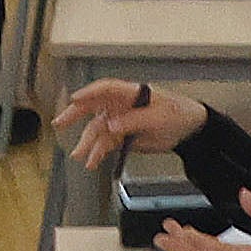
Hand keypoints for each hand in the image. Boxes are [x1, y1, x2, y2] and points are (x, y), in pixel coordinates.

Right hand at [53, 77, 209, 170]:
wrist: (190, 132)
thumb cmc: (179, 114)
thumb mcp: (159, 117)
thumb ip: (134, 121)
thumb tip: (111, 125)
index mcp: (131, 93)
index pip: (106, 89)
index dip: (89, 93)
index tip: (75, 99)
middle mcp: (121, 105)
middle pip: (93, 107)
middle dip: (75, 115)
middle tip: (60, 122)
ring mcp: (121, 120)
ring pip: (98, 130)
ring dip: (88, 143)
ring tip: (80, 156)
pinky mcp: (123, 136)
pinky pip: (106, 144)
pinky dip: (98, 153)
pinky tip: (93, 162)